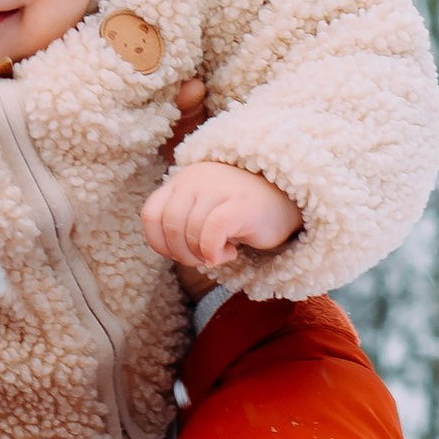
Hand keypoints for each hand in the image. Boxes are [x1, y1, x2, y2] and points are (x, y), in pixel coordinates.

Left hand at [142, 159, 300, 282]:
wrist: (287, 200)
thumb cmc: (240, 212)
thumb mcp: (202, 211)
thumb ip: (181, 222)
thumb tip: (168, 250)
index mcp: (182, 180)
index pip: (151, 214)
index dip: (159, 242)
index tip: (178, 254)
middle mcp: (196, 179)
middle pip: (170, 225)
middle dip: (182, 253)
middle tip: (203, 259)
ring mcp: (218, 188)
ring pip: (189, 230)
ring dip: (200, 254)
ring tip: (220, 254)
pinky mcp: (240, 203)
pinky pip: (212, 231)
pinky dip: (213, 251)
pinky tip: (228, 254)